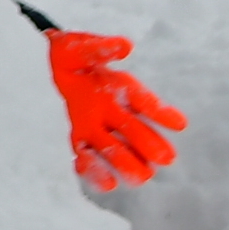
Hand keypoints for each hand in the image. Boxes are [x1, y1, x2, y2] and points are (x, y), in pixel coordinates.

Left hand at [47, 31, 185, 187]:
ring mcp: (95, 127)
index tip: (179, 124)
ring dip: (128, 162)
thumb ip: (102, 48)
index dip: (162, 112)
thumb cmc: (71, 54)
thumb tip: (126, 46)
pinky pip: (87, 159)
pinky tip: (107, 183)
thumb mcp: (82, 46)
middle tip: (163, 157)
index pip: (144, 101)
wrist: (48, 65)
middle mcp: (112, 111)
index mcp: (120, 89)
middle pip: (136, 133)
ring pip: (116, 151)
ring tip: (140, 176)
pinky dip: (95, 171)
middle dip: (151, 145)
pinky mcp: (78, 138)